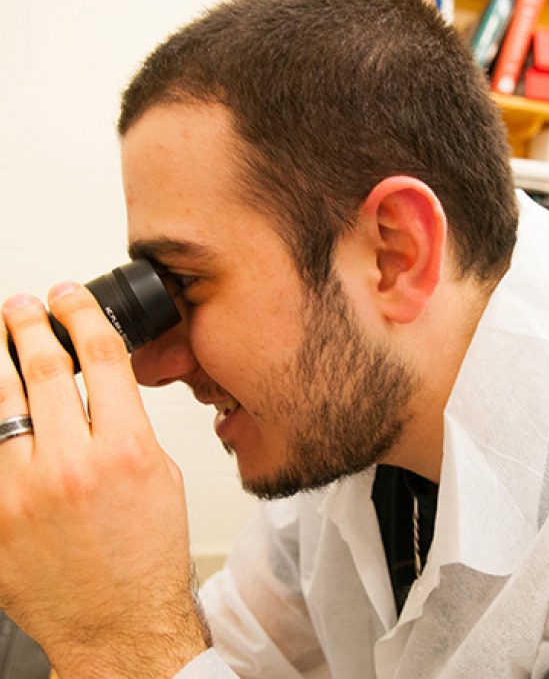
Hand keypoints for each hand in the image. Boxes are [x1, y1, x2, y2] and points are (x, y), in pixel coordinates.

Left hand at [0, 283, 207, 677]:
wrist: (119, 621)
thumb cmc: (147, 556)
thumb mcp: (161, 477)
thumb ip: (129, 430)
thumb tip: (103, 399)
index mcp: (126, 450)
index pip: (102, 357)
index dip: (84, 315)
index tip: (71, 298)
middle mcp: (73, 464)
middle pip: (44, 369)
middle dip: (31, 326)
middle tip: (24, 307)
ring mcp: (25, 491)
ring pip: (6, 404)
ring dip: (9, 368)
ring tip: (9, 346)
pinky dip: (2, 426)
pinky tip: (8, 413)